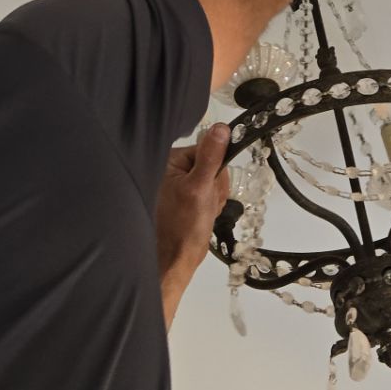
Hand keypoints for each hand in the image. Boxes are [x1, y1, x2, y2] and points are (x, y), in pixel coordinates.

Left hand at [156, 124, 231, 329]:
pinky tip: (201, 217)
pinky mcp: (182, 198)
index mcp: (169, 160)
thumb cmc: (183, 228)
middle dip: (215, 187)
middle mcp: (170, 169)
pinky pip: (207, 193)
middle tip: (206, 205)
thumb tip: (221, 128)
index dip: (216, 170)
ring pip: (212, 181)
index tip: (211, 188)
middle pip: (211, 165)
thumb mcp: (200, 189)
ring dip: (214, 198)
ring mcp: (176, 184)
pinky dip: (210, 205)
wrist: (175, 261)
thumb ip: (211, 157)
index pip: (207, 149)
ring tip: (202, 213)